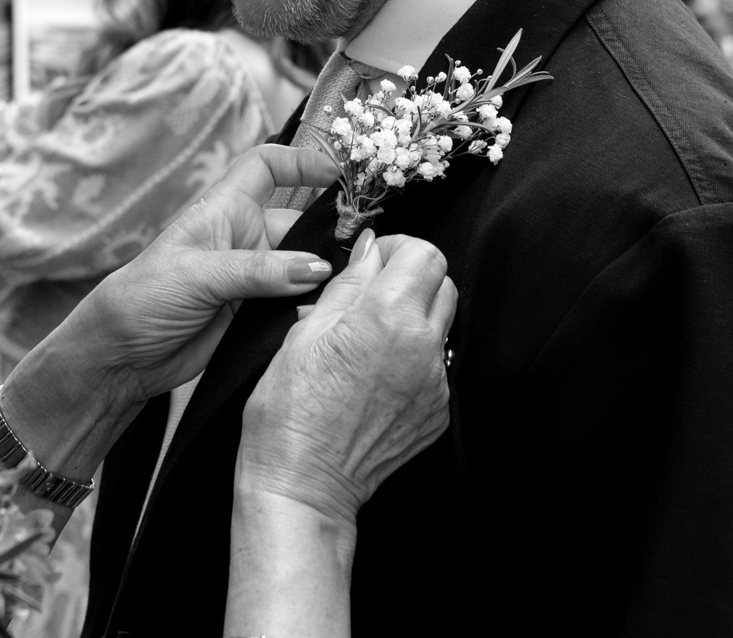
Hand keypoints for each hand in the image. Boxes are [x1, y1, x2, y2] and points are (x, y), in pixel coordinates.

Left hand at [0, 144, 339, 479]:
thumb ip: (258, 270)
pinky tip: (331, 315)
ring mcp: (253, 278)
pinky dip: (315, 306)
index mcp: (222, 211)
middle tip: (364, 252)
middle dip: (329, 233)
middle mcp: (243, 239)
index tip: (337, 172)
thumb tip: (317, 267)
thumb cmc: (143, 298)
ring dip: (326, 274)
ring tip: (354, 286)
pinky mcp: (257, 314)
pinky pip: (297, 303)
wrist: (121, 356)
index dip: (299, 161)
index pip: (265, 167)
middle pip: (299, 223)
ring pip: (305, 266)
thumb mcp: (198, 275)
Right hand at [236, 230, 454, 526]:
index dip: (398, 249)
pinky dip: (413, 357)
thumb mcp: (304, 332)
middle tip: (371, 296)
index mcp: (387, 318)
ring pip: (443, 324)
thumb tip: (370, 250)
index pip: (425, 253)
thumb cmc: (288, 410)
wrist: (304, 483)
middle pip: (444, 282)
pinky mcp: (439, 412)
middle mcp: (423, 347)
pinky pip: (436, 365)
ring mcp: (436, 383)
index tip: (372, 263)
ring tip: (371, 338)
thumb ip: (347, 285)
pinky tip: (376, 375)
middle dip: (411, 278)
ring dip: (415, 316)